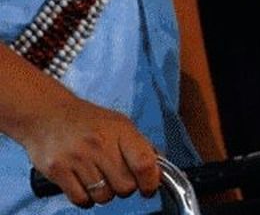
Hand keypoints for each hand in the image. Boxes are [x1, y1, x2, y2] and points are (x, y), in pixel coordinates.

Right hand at [17, 95, 160, 207]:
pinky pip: (80, 199)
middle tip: (119, 179)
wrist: (47, 113)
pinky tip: (85, 186)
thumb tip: (159, 170)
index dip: (151, 181)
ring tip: (100, 179)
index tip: (150, 188)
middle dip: (126, 188)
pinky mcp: (57, 170)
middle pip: (125, 186)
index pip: (144, 163)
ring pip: (103, 197)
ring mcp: (77, 158)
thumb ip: (140, 146)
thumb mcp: (120, 124)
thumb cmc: (87, 120)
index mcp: (120, 131)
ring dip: (105, 194)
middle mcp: (99, 144)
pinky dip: (86, 199)